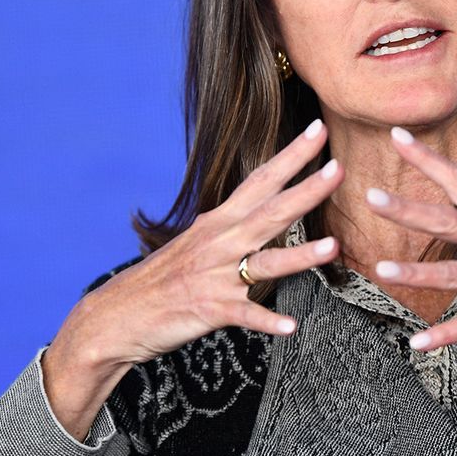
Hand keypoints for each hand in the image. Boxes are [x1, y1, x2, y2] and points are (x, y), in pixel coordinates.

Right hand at [43, 118, 343, 438]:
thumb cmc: (163, 279)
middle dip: (307, 190)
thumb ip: (234, 225)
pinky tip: (290, 326)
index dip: (291, 155)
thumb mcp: (199, 241)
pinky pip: (244, 316)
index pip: (261, 180)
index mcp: (219, 222)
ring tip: (333, 248)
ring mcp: (216, 276)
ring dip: (300, 256)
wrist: (117, 316)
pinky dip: (266, 321)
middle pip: (271, 212)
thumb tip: (266, 207)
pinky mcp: (210, 310)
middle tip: (339, 168)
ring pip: (265, 262)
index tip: (318, 129)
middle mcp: (220, 242)